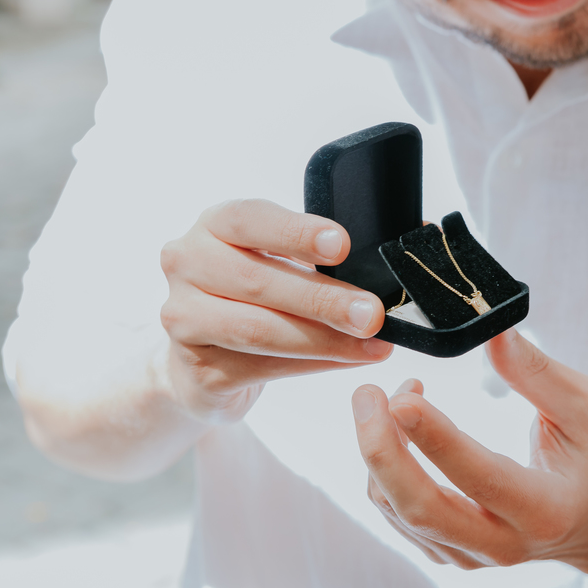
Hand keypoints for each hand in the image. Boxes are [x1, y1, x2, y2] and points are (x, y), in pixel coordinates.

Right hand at [160, 199, 392, 422]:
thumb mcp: (274, 261)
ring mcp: (183, 319)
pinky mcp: (197, 369)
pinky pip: (261, 367)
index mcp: (212, 226)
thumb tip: (404, 252)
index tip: (342, 245)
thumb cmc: (252, 298)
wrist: (198, 361)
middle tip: (372, 313)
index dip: (295, 231)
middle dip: (323, 299)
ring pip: (258, 329)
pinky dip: (312, 364)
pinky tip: (347, 360)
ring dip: (323, 339)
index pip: (248, 219)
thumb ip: (319, 257)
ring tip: (370, 344)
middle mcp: (187, 265)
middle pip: (257, 280)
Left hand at [350, 329, 587, 576]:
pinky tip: (398, 429)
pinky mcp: (447, 553)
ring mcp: (471, 557)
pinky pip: (396, 517)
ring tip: (390, 398)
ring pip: (400, 513)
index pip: (481, 476)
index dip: (436, 438)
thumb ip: (537, 372)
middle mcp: (504, 544)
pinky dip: (384, 470)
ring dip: (380, 452)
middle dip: (381, 450)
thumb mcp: (585, 407)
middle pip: (422, 510)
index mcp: (544, 510)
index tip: (402, 397)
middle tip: (366, 395)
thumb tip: (493, 332)